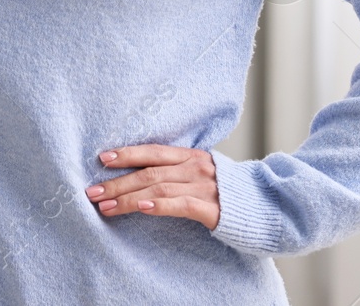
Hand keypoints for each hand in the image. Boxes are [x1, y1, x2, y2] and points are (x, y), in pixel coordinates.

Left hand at [85, 145, 220, 230]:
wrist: (268, 205)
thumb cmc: (231, 192)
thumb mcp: (205, 173)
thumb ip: (180, 171)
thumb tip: (145, 176)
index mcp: (193, 156)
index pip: (153, 151)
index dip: (127, 153)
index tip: (102, 158)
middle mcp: (196, 167)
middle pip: (149, 172)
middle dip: (117, 182)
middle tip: (91, 190)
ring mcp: (204, 187)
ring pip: (158, 188)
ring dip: (127, 198)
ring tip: (104, 205)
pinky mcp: (213, 208)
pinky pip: (181, 205)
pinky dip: (158, 205)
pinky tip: (141, 208)